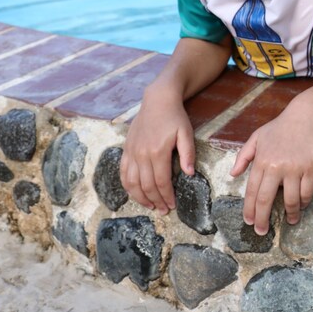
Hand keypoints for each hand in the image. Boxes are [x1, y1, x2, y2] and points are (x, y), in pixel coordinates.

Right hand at [120, 90, 194, 214]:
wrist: (157, 100)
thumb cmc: (175, 117)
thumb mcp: (186, 133)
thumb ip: (188, 154)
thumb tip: (189, 174)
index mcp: (158, 151)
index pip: (161, 181)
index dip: (167, 196)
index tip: (172, 206)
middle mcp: (142, 154)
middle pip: (147, 185)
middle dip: (155, 201)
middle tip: (163, 210)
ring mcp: (132, 152)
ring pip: (131, 182)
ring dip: (140, 197)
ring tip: (150, 206)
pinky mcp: (126, 149)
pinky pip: (123, 172)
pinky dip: (127, 186)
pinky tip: (134, 193)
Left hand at [229, 106, 312, 234]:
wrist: (306, 116)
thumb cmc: (280, 127)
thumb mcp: (257, 137)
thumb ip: (243, 156)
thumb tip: (232, 175)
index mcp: (261, 161)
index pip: (253, 191)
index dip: (250, 209)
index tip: (249, 222)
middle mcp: (276, 167)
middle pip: (267, 199)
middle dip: (263, 219)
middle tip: (262, 231)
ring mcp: (294, 168)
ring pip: (290, 199)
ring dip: (289, 214)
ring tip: (289, 221)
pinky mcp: (311, 168)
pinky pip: (306, 191)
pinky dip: (304, 202)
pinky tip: (301, 206)